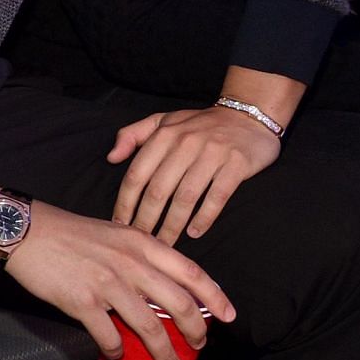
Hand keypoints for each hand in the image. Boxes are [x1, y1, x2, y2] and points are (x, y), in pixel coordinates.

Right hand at [5, 203, 236, 359]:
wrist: (23, 231)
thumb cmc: (67, 233)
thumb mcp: (113, 233)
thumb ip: (138, 254)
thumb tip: (159, 284)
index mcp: (141, 244)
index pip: (191, 272)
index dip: (215, 297)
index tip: (229, 315)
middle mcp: (130, 263)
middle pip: (179, 304)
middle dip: (196, 331)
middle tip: (199, 346)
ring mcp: (107, 283)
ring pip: (150, 327)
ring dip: (164, 354)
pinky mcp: (82, 302)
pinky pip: (109, 336)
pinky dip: (116, 350)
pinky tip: (116, 354)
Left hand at [107, 105, 282, 243]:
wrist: (249, 116)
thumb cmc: (199, 124)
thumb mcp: (162, 121)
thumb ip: (132, 135)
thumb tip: (110, 158)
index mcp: (163, 135)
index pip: (137, 174)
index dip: (125, 202)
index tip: (119, 224)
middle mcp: (185, 144)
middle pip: (158, 190)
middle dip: (146, 220)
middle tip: (141, 241)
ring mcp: (212, 154)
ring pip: (185, 197)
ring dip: (173, 225)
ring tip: (165, 244)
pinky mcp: (236, 164)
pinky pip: (217, 196)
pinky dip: (204, 217)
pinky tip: (194, 233)